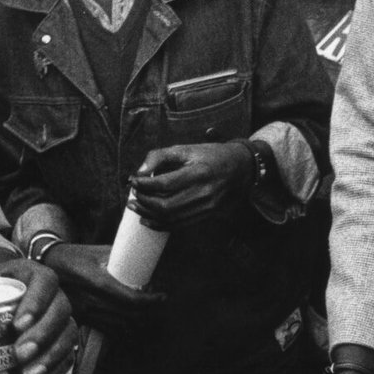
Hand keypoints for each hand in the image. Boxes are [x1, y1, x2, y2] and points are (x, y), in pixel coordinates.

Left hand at [0, 257, 78, 373]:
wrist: (1, 297)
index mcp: (31, 274)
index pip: (44, 282)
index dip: (37, 301)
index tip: (18, 324)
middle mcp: (52, 294)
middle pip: (61, 311)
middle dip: (43, 335)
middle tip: (18, 354)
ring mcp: (60, 317)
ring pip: (68, 334)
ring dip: (52, 357)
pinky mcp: (62, 339)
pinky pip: (69, 355)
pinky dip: (57, 372)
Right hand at [41, 242, 165, 335]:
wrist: (49, 266)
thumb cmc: (77, 255)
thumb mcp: (99, 252)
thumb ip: (120, 258)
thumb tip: (144, 260)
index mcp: (99, 281)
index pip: (132, 299)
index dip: (151, 300)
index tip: (162, 296)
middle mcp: (92, 300)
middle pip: (130, 315)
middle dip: (148, 311)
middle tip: (157, 302)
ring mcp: (86, 312)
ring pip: (121, 325)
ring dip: (138, 320)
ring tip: (146, 311)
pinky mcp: (81, 319)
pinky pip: (108, 329)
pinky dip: (123, 327)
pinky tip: (129, 319)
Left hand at [130, 142, 252, 228]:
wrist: (241, 168)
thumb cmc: (210, 155)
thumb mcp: (186, 148)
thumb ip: (160, 156)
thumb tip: (139, 172)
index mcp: (199, 172)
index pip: (165, 184)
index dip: (145, 184)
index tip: (133, 181)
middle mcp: (204, 192)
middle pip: (167, 205)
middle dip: (144, 201)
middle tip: (132, 194)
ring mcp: (207, 207)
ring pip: (172, 218)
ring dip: (149, 214)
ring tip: (135, 206)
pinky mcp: (207, 216)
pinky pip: (180, 225)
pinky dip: (160, 224)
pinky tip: (148, 219)